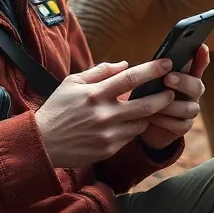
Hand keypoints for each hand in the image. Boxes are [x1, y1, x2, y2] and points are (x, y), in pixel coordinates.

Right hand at [34, 58, 176, 167]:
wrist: (42, 142)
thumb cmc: (58, 109)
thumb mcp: (72, 83)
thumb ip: (100, 71)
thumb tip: (124, 64)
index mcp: (95, 93)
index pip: (131, 78)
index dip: (153, 70)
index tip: (168, 63)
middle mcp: (104, 114)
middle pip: (146, 105)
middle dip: (164, 97)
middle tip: (171, 91)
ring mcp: (107, 134)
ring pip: (141, 122)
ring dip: (148, 115)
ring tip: (148, 108)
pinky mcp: (108, 149)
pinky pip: (131, 137)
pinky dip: (133, 128)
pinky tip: (129, 122)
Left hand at [139, 44, 210, 151]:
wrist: (144, 125)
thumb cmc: (148, 96)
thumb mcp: (150, 81)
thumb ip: (157, 70)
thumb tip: (158, 59)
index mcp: (185, 77)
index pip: (199, 64)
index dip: (202, 57)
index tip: (201, 47)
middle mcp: (192, 93)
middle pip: (197, 86)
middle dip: (183, 82)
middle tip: (168, 79)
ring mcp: (190, 110)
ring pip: (189, 108)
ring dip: (170, 105)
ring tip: (153, 102)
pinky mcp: (183, 126)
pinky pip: (180, 124)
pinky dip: (164, 120)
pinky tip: (151, 117)